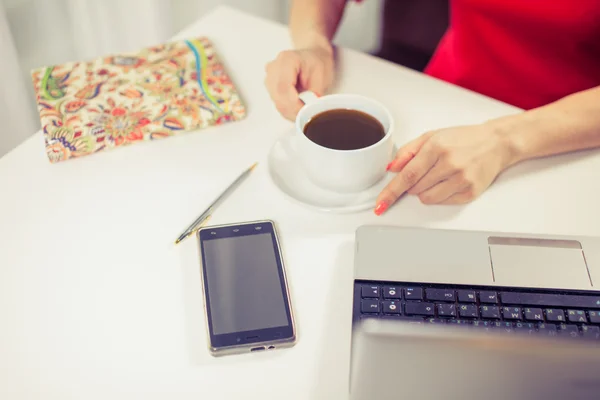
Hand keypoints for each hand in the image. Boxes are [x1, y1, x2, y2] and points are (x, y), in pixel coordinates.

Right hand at [264, 44, 334, 120]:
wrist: (312, 56)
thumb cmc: (317, 63)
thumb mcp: (321, 75)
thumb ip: (314, 92)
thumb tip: (309, 109)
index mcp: (287, 60)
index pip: (283, 86)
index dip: (292, 103)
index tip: (304, 111)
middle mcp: (274, 67)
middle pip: (277, 95)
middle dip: (292, 109)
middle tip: (307, 115)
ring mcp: (269, 77)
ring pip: (276, 101)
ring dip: (290, 111)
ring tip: (304, 112)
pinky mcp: (270, 86)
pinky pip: (276, 102)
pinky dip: (287, 110)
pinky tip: (297, 109)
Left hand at [374, 122, 515, 213]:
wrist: (496, 143)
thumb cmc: (463, 138)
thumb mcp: (432, 136)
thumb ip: (408, 151)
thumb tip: (391, 168)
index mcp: (436, 147)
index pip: (407, 176)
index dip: (391, 192)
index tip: (380, 204)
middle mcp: (450, 163)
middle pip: (415, 189)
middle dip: (413, 184)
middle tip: (427, 171)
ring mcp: (462, 179)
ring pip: (427, 198)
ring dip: (425, 191)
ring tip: (439, 176)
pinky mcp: (471, 192)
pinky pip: (443, 202)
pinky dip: (440, 195)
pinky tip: (450, 181)